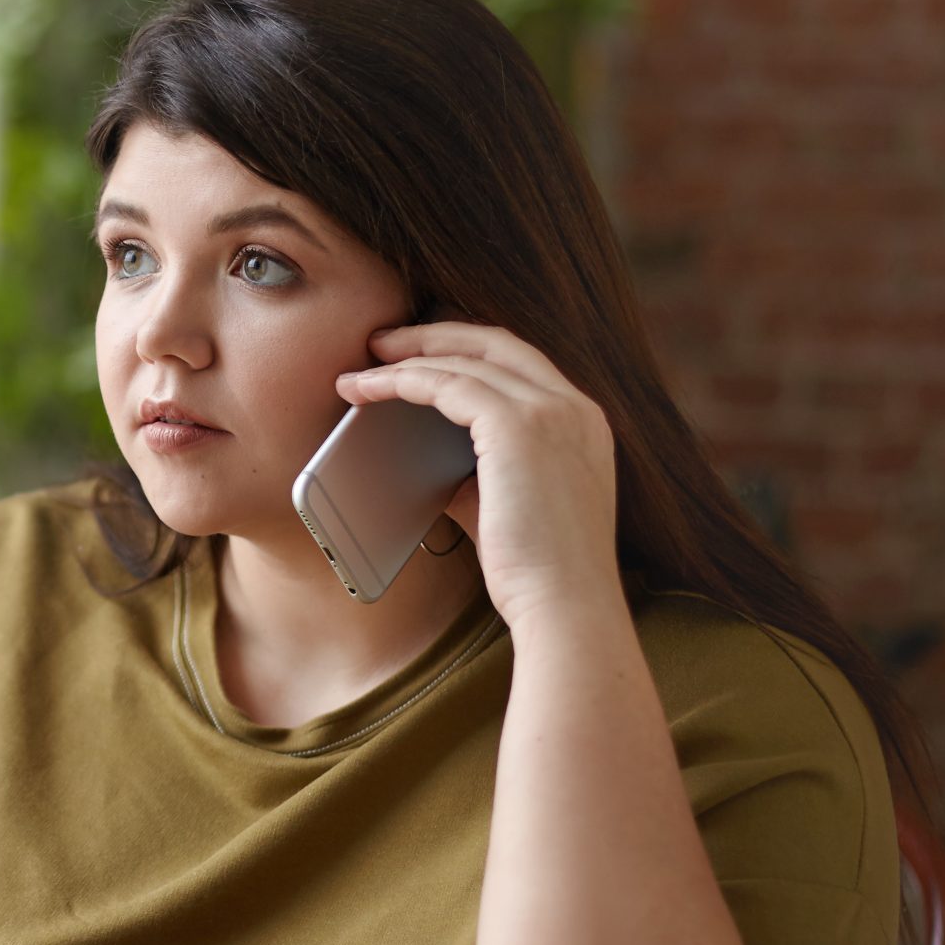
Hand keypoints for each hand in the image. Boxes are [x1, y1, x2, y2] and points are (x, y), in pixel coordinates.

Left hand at [336, 320, 620, 631]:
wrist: (565, 608)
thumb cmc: (535, 574)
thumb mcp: (507, 505)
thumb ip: (475, 472)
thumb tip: (425, 461)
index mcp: (581, 423)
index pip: (519, 364)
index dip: (466, 352)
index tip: (422, 355)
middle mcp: (575, 407)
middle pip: (496, 343)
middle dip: (434, 336)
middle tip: (382, 342)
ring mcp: (552, 411)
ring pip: (466, 359)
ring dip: (407, 356)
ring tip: (362, 367)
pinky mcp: (518, 426)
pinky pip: (446, 383)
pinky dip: (402, 380)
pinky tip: (368, 389)